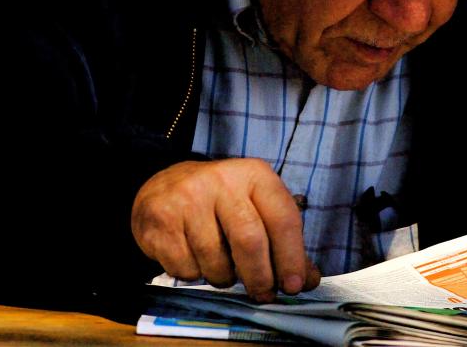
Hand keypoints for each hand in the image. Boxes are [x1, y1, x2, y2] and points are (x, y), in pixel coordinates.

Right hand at [131, 158, 320, 301]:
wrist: (165, 187)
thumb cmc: (221, 202)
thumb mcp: (256, 208)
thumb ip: (283, 242)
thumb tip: (305, 280)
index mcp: (254, 174)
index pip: (282, 217)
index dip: (291, 256)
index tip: (294, 285)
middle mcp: (222, 180)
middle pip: (249, 240)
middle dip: (260, 276)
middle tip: (264, 293)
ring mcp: (188, 198)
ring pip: (215, 261)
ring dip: (224, 278)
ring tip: (223, 268)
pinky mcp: (161, 219)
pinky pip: (185, 268)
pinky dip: (194, 275)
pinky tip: (194, 259)